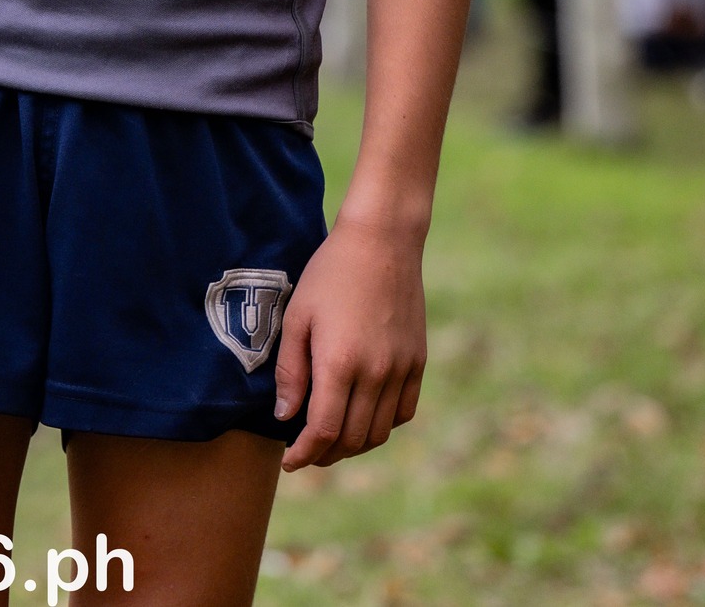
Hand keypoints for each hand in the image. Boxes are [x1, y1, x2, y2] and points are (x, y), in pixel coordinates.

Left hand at [275, 217, 426, 469]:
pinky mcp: (417, 362)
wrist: (381, 242)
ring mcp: (401, 369)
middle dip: (326, 454)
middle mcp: (375, 373)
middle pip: (353, 439)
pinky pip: (403, 412)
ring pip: (380, 432)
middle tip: (306, 452)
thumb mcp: (298, 316)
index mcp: (340, 362)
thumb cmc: (330, 274)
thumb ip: (291, 371)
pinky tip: (364, 416)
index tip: (289, 462)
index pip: (324, 431)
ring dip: (354, 445)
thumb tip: (286, 417)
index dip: (305, 454)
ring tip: (332, 439)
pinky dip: (383, 425)